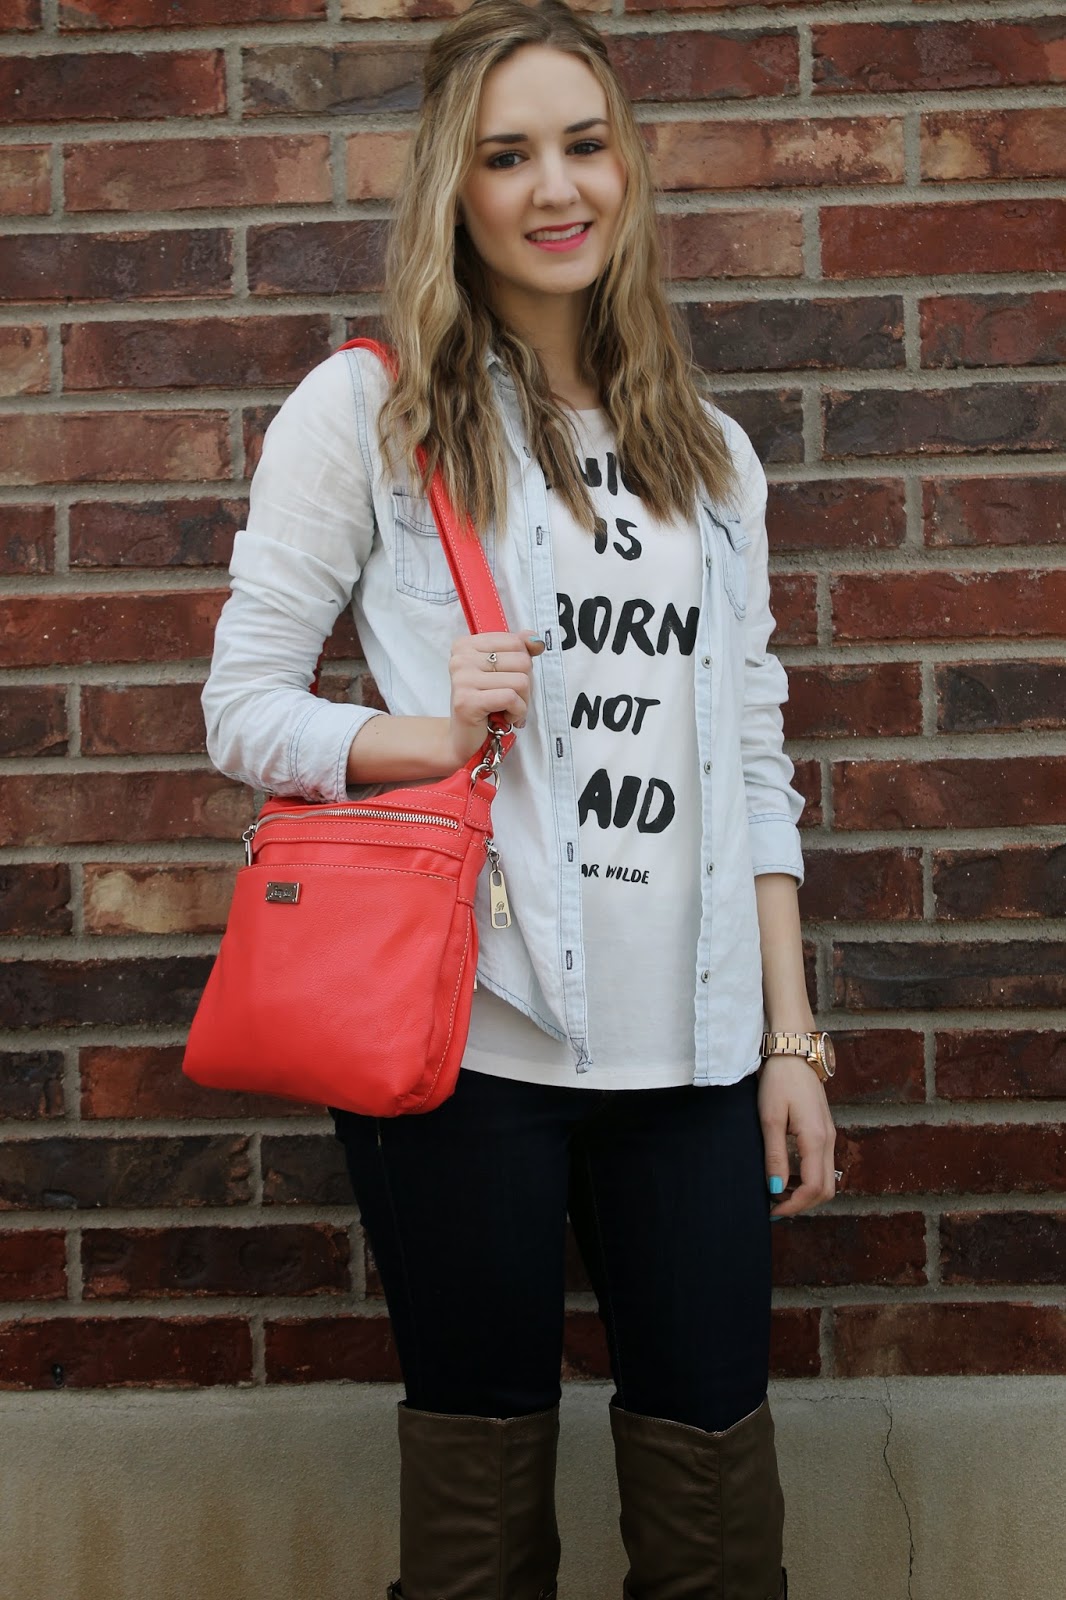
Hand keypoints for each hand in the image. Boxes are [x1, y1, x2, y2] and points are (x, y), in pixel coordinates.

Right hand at [446, 630, 544, 765]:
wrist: (464, 738)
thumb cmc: (485, 704)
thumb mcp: (503, 672)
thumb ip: (519, 651)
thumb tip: (536, 640)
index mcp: (466, 645)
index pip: (516, 642)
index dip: (523, 665)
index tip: (509, 681)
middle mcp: (461, 658)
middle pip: (521, 660)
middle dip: (525, 686)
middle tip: (511, 700)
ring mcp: (462, 679)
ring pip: (520, 680)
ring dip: (522, 702)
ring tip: (508, 710)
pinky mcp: (467, 701)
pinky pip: (511, 698)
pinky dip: (517, 712)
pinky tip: (506, 718)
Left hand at [758, 1054, 836, 1217]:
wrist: (794, 1051)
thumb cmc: (779, 1081)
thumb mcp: (770, 1119)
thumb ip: (775, 1155)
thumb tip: (775, 1188)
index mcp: (817, 1140)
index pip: (812, 1188)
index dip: (793, 1205)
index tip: (771, 1210)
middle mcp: (829, 1141)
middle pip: (826, 1189)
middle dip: (802, 1204)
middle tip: (774, 1205)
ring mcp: (830, 1135)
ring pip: (828, 1178)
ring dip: (806, 1192)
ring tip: (777, 1191)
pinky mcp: (825, 1130)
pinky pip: (823, 1164)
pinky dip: (809, 1178)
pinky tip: (787, 1173)